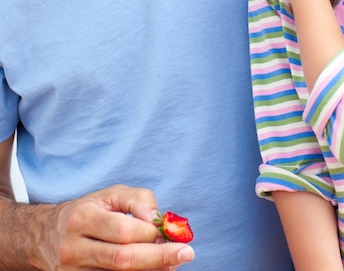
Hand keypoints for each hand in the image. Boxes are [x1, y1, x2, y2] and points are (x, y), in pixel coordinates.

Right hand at [32, 185, 193, 269]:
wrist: (43, 236)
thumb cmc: (87, 210)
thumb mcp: (110, 194)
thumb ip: (138, 200)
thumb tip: (158, 220)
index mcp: (81, 218)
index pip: (124, 231)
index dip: (152, 233)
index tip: (171, 231)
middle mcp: (73, 249)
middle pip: (123, 260)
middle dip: (159, 258)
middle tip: (186, 253)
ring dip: (151, 270)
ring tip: (172, 263)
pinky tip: (153, 269)